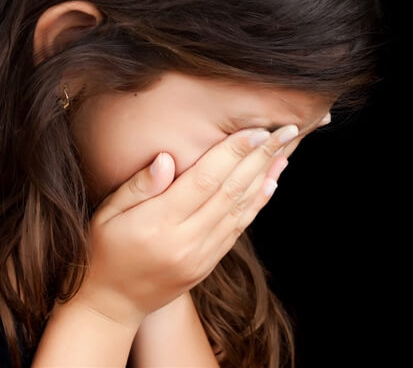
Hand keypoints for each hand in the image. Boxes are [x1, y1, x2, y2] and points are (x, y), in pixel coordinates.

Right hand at [75, 125, 296, 326]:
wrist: (114, 305)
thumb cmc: (105, 251)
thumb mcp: (107, 214)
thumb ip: (138, 186)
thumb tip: (167, 158)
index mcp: (159, 223)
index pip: (205, 180)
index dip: (233, 152)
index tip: (257, 130)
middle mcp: (187, 240)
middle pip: (231, 191)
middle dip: (260, 157)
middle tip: (284, 132)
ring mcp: (202, 255)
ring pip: (241, 209)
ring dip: (266, 177)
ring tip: (284, 152)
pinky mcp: (209, 263)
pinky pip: (239, 228)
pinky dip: (257, 204)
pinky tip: (271, 182)